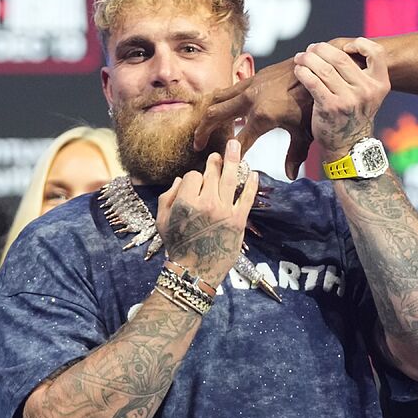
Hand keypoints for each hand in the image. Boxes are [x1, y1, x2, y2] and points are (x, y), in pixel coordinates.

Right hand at [155, 139, 258, 286]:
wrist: (195, 269)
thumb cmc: (177, 244)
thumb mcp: (163, 220)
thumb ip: (168, 197)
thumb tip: (181, 179)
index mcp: (186, 202)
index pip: (193, 176)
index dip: (194, 177)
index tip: (195, 182)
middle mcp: (206, 203)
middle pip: (213, 174)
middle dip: (215, 163)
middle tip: (217, 156)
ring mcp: (224, 211)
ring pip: (231, 180)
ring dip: (234, 161)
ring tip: (236, 147)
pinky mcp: (239, 221)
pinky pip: (248, 198)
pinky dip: (252, 185)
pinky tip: (255, 174)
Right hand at [197, 60, 313, 179]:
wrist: (319, 69)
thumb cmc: (314, 103)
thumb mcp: (305, 132)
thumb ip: (295, 154)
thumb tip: (290, 176)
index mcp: (262, 117)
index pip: (239, 142)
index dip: (230, 155)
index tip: (224, 164)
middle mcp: (251, 100)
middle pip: (215, 116)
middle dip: (203, 131)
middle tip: (198, 145)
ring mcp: (251, 86)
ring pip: (218, 98)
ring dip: (208, 113)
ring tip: (203, 127)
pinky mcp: (255, 77)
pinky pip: (230, 89)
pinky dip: (221, 100)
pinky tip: (222, 109)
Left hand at [293, 39, 389, 160]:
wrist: (350, 145)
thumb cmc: (355, 115)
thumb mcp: (369, 95)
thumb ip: (362, 74)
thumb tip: (339, 47)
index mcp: (380, 85)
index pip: (376, 52)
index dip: (360, 43)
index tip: (344, 47)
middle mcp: (367, 91)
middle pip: (340, 57)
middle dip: (321, 49)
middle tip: (311, 49)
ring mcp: (349, 99)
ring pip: (323, 67)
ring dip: (307, 58)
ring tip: (301, 58)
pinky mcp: (330, 107)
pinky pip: (312, 81)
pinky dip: (302, 72)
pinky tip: (299, 70)